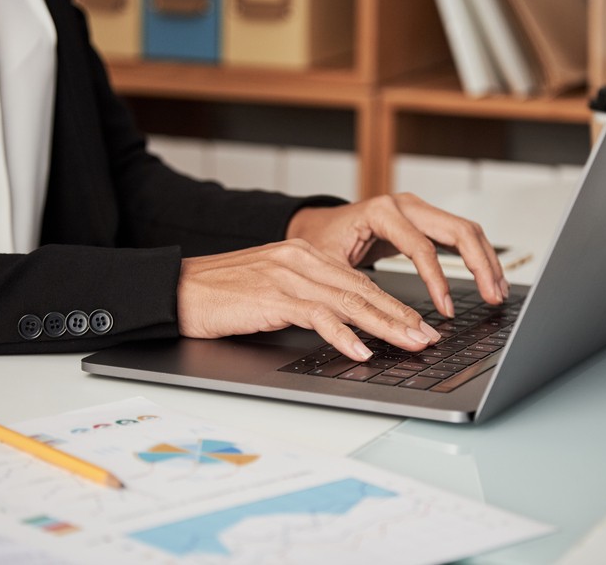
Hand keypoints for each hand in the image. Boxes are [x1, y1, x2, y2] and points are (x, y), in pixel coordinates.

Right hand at [177, 240, 440, 360]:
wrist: (178, 289)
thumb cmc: (221, 295)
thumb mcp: (271, 290)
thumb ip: (306, 299)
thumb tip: (342, 324)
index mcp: (303, 256)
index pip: (358, 281)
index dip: (391, 305)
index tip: (416, 324)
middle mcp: (301, 260)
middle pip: (362, 290)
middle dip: (400, 316)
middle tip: (427, 337)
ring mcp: (288, 276)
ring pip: (349, 301)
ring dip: (384, 326)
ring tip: (410, 344)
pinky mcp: (272, 295)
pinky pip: (317, 316)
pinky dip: (342, 334)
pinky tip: (362, 350)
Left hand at [286, 193, 508, 316]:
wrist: (317, 224)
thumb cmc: (321, 241)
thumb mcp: (330, 266)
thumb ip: (355, 289)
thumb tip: (381, 320)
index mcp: (382, 211)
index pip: (422, 247)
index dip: (437, 281)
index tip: (445, 310)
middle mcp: (405, 204)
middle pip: (458, 230)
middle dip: (480, 265)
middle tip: (493, 297)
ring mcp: (418, 210)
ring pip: (465, 230)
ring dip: (486, 261)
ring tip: (497, 292)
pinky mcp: (424, 221)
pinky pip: (458, 236)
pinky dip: (476, 257)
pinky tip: (488, 279)